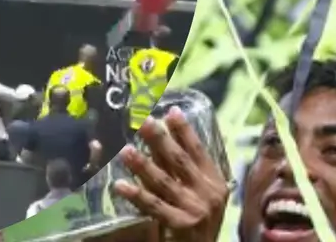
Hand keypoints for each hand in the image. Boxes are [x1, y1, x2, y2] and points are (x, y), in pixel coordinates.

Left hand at [112, 108, 228, 241]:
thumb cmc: (196, 217)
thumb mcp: (196, 190)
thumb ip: (181, 168)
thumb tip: (157, 135)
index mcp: (215, 181)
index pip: (198, 150)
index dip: (184, 130)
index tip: (170, 110)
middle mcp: (209, 193)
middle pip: (180, 161)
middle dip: (160, 139)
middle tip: (142, 121)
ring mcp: (196, 209)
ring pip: (165, 182)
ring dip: (144, 164)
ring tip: (126, 150)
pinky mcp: (182, 224)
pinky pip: (154, 206)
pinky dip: (137, 195)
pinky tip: (120, 185)